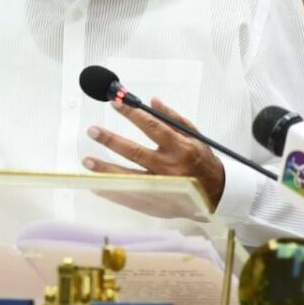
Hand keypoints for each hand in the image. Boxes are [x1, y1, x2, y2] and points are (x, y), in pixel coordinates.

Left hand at [81, 97, 225, 210]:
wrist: (216, 194)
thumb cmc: (203, 161)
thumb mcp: (194, 135)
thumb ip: (172, 118)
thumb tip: (152, 101)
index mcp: (180, 148)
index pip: (152, 127)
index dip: (132, 115)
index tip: (116, 104)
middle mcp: (169, 168)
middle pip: (135, 153)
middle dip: (112, 141)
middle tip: (93, 131)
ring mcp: (161, 188)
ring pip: (129, 177)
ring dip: (105, 169)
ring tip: (87, 161)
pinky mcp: (156, 203)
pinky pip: (129, 197)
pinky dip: (112, 191)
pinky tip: (96, 184)